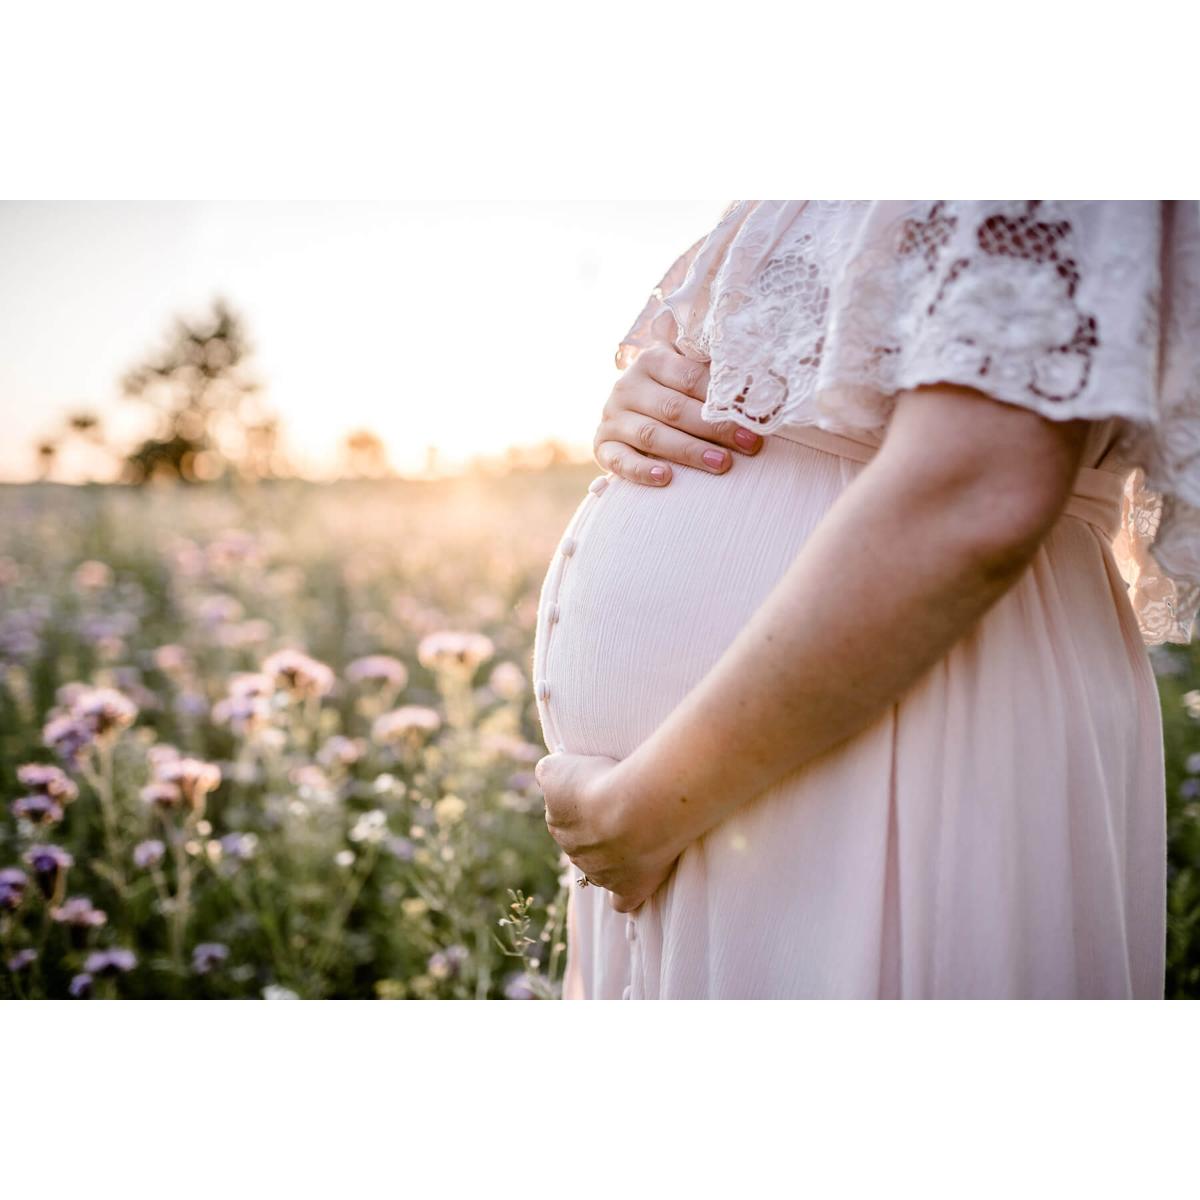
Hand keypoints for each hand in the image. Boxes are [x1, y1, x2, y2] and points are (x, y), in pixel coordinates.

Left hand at [535, 751, 680, 912]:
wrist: (634, 809)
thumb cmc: (599, 782)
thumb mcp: (557, 767)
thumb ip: (547, 773)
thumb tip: (546, 777)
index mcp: (558, 824)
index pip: (566, 816)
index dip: (586, 802)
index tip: (604, 789)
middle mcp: (575, 853)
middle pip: (585, 843)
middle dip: (601, 830)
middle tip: (627, 807)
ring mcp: (601, 874)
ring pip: (603, 868)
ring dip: (617, 855)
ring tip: (641, 832)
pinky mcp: (627, 889)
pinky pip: (621, 900)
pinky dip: (625, 894)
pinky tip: (633, 883)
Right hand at [594, 315, 762, 486]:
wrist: (628, 412)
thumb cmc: (672, 393)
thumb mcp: (688, 374)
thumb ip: (715, 373)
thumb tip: (769, 381)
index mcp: (652, 360)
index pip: (690, 377)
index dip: (724, 397)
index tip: (755, 416)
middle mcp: (627, 386)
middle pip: (675, 408)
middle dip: (716, 428)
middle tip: (749, 444)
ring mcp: (612, 417)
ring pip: (653, 435)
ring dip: (690, 451)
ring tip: (722, 464)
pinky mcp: (602, 446)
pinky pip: (620, 461)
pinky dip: (642, 470)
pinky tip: (666, 478)